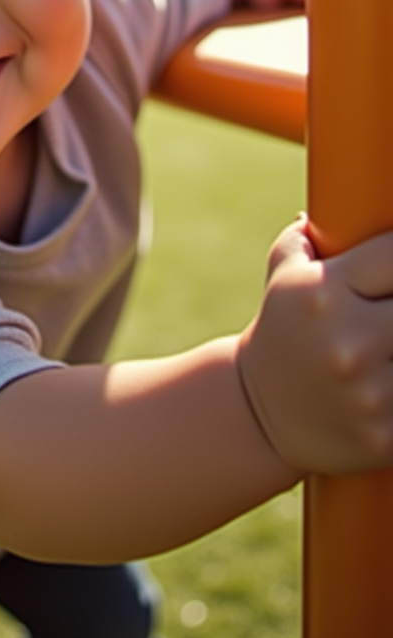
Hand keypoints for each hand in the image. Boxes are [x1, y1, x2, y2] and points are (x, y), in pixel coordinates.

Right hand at [237, 217, 392, 474]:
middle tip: (392, 304)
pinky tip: (391, 375)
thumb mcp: (284, 273)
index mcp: (323, 293)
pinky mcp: (386, 436)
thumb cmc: (284, 329)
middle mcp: (347, 340)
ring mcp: (370, 392)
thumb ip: (312, 233)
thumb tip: (348, 201)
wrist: (258, 414)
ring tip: (391, 338)